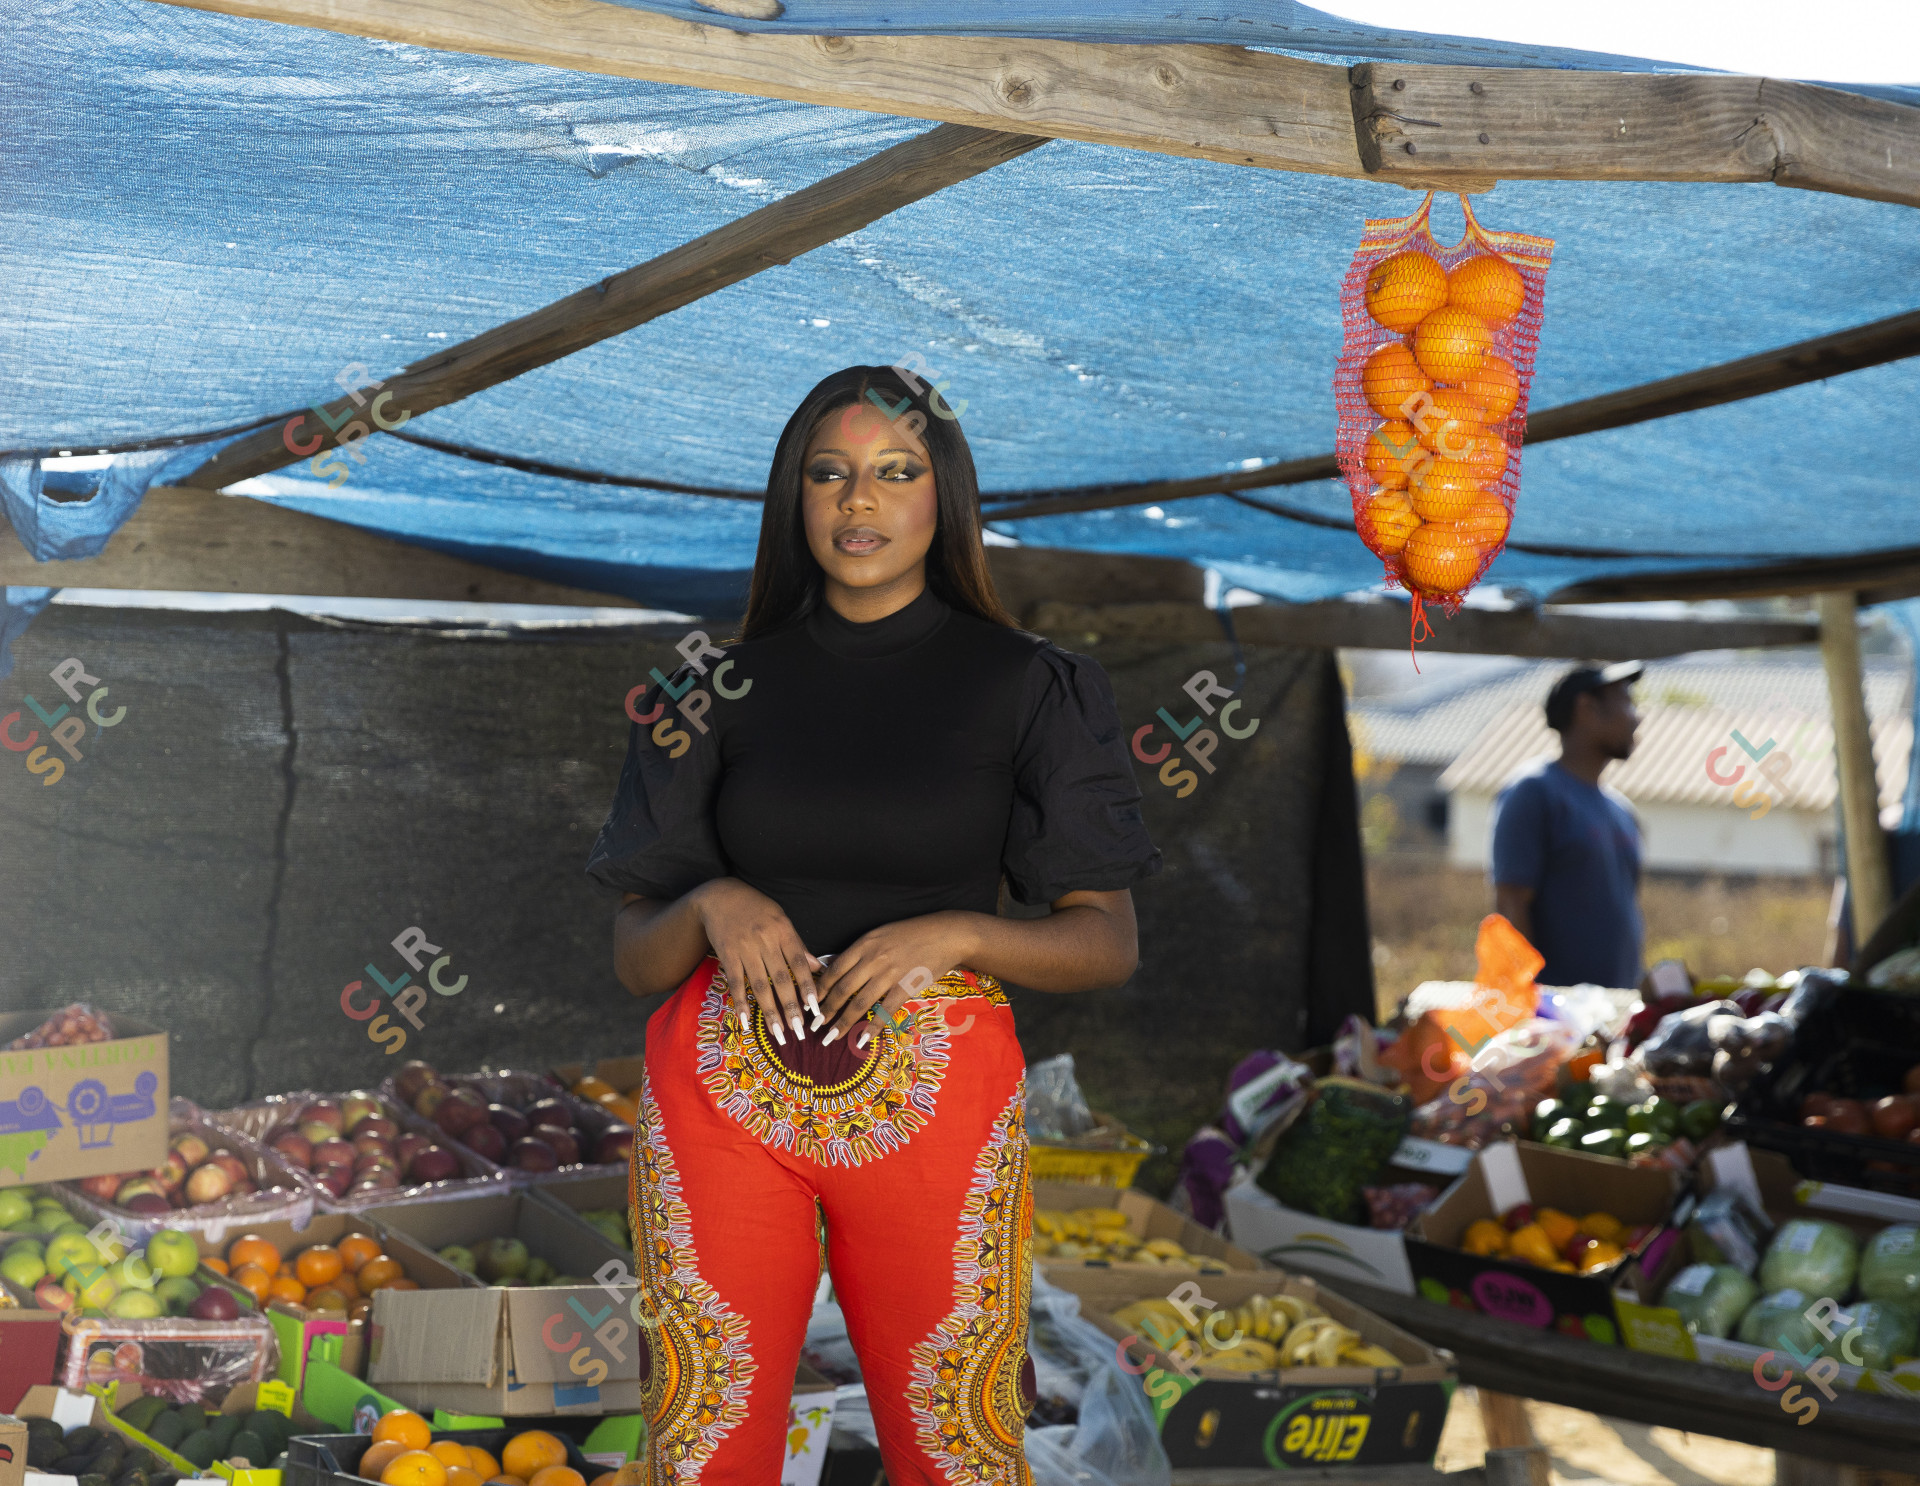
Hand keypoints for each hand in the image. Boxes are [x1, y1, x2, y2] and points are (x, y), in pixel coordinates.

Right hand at [692, 879, 820, 1046]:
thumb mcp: (781, 919)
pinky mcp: (728, 955)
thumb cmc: (756, 908)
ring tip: (778, 1032)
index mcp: (783, 932)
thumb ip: (798, 945)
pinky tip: (747, 1020)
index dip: (808, 987)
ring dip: (770, 1011)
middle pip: (781, 979)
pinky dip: (741, 1002)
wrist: (721, 896)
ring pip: (760, 985)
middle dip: (791, 1007)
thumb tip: (818, 966)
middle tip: (799, 1030)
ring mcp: (745, 949)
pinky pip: (736, 983)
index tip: (815, 1009)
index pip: (800, 964)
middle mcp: (765, 941)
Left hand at [816, 912, 979, 1048]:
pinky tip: (862, 1040)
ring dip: (842, 1023)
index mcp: (864, 945)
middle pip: (842, 990)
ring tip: (831, 1037)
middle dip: (826, 1011)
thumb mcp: (879, 934)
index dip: (819, 989)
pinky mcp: (906, 987)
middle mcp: (873, 959)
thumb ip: (859, 951)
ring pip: (859, 1003)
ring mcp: (889, 974)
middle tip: (815, 1027)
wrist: (945, 935)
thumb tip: (835, 968)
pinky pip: (885, 1011)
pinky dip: (872, 1028)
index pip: (834, 970)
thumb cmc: (911, 933)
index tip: (810, 1004)